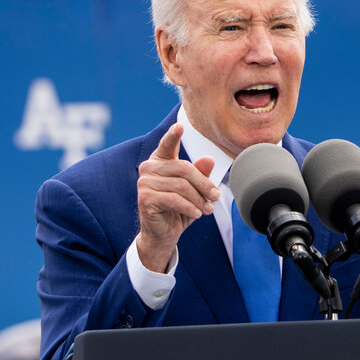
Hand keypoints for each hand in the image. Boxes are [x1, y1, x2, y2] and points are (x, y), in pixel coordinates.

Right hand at [135, 123, 219, 271]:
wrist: (163, 234)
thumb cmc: (179, 208)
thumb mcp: (194, 191)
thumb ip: (200, 174)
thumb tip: (209, 159)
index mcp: (160, 161)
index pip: (167, 145)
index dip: (173, 135)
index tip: (180, 125)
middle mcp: (149, 168)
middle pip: (184, 169)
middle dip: (204, 184)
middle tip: (216, 197)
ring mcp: (144, 182)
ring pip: (181, 186)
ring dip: (199, 200)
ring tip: (207, 210)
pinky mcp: (145, 198)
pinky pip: (174, 199)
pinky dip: (190, 207)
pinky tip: (196, 215)